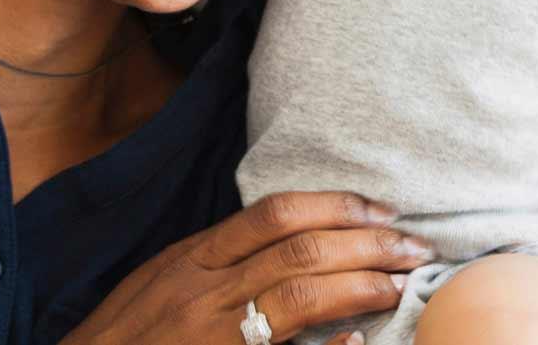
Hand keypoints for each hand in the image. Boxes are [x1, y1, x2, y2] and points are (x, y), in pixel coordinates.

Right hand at [60, 191, 430, 344]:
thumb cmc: (123, 337)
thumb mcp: (164, 283)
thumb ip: (219, 261)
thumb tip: (290, 240)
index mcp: (192, 260)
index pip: (274, 215)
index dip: (336, 206)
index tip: (381, 209)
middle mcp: (203, 291)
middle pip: (299, 251)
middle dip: (366, 243)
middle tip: (413, 245)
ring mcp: (211, 334)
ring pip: (298, 296)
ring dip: (360, 286)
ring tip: (400, 284)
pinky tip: (358, 341)